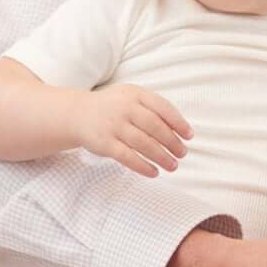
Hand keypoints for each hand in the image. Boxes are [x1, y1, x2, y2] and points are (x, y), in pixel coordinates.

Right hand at [75, 85, 191, 178]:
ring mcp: (113, 125)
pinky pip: (127, 157)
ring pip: (143, 143)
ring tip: (173, 166)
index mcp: (135, 94)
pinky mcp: (104, 143)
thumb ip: (152, 108)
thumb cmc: (113, 107)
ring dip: (161, 157)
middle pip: (155, 127)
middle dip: (172, 142)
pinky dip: (143, 166)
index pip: (162, 107)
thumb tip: (179, 130)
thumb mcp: (131, 98)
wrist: (78, 114)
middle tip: (183, 154)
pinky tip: (154, 172)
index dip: (178, 123)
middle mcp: (124, 108)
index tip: (189, 136)